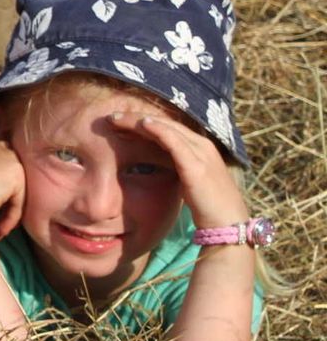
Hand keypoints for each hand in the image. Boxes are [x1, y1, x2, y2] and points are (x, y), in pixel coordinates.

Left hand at [109, 110, 247, 231]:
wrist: (227, 223)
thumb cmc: (206, 204)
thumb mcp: (187, 179)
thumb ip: (175, 166)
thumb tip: (153, 162)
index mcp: (200, 147)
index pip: (169, 127)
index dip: (144, 122)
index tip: (120, 123)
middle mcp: (202, 145)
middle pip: (165, 123)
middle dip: (137, 118)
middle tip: (112, 117)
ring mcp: (201, 152)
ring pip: (166, 127)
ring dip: (139, 121)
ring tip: (117, 119)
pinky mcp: (196, 164)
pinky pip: (174, 140)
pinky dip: (158, 129)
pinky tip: (142, 124)